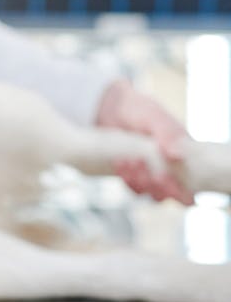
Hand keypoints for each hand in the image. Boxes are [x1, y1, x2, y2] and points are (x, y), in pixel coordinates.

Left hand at [95, 79, 193, 203]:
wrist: (111, 108)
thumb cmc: (139, 109)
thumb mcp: (153, 116)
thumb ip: (167, 132)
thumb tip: (178, 156)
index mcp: (185, 154)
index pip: (190, 185)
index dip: (179, 190)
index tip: (161, 176)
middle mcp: (172, 168)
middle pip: (170, 193)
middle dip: (155, 185)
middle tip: (139, 163)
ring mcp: (153, 173)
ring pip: (151, 192)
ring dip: (139, 181)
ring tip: (128, 161)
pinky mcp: (135, 175)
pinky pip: (134, 187)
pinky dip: (127, 179)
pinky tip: (120, 164)